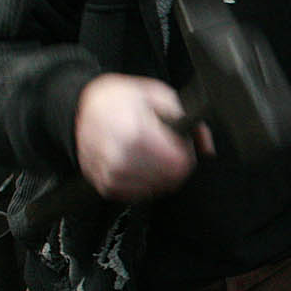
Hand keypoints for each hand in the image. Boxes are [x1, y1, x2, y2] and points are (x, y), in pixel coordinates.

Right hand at [74, 73, 205, 201]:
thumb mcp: (159, 96)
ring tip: (149, 152)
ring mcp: (111, 174)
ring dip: (160, 174)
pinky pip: (138, 194)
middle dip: (175, 164)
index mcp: (135, 133)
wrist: (84, 106)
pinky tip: (139, 163)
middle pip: (169, 178)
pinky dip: (144, 181)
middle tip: (165, 146)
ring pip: (155, 188)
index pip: (178, 164)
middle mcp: (120, 157)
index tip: (181, 145)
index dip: (186, 154)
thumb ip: (188, 120)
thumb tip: (206, 146)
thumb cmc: (121, 99)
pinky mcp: (105, 186)